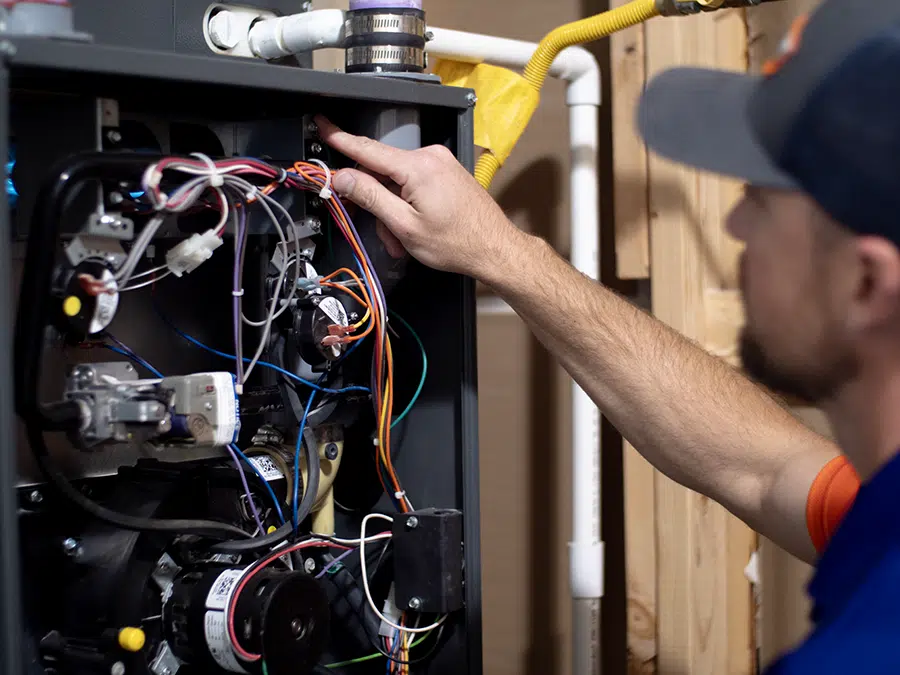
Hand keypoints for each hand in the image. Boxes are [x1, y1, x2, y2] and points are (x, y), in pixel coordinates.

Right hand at [315, 115, 521, 277]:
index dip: (340, 139)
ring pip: (398, 182)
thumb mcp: (405, 226)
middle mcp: (430, 157)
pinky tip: (415, 228)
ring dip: (393, 211)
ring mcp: (441, 163)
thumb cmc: (458, 243)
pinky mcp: (447, 172)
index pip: (367, 149)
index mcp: (417, 166)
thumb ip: (371, 197)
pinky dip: (408, 205)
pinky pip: (414, 183)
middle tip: (381, 233)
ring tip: (403, 240)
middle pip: (382, 172)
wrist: (496, 249)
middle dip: (375, 203)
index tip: (322, 125)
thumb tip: (343, 178)